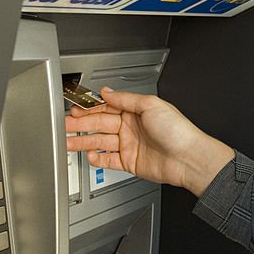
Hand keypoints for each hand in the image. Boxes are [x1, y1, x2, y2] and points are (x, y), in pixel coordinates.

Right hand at [65, 88, 233, 196]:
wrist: (188, 158)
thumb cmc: (177, 130)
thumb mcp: (150, 105)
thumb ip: (125, 99)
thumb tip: (107, 91)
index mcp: (136, 111)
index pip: (107, 107)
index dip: (90, 108)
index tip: (75, 108)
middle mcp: (131, 127)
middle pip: (100, 124)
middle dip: (81, 124)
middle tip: (64, 124)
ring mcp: (130, 145)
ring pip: (100, 142)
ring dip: (83, 141)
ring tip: (68, 141)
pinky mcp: (130, 162)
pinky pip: (109, 160)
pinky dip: (98, 158)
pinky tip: (89, 155)